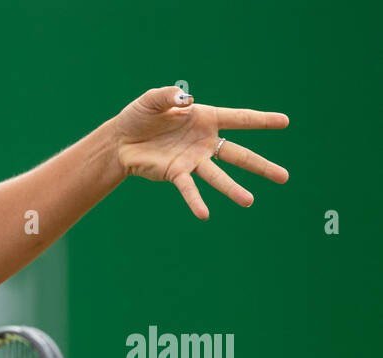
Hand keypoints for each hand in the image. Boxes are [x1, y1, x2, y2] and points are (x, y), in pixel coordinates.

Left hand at [112, 85, 288, 219]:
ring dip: (232, 189)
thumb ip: (169, 96)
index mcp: (205, 118)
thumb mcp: (152, 99)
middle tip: (284, 177)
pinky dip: (195, 201)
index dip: (261, 120)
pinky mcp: (175, 173)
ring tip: (249, 201)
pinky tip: (204, 214)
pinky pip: (188, 189)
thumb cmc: (139, 116)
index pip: (240, 119)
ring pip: (218, 176)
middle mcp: (204, 141)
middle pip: (238, 154)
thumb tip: (185, 101)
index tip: (285, 122)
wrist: (119, 140)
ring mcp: (192, 160)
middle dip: (261, 165)